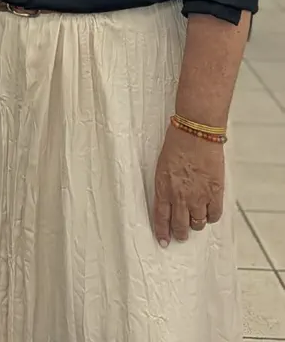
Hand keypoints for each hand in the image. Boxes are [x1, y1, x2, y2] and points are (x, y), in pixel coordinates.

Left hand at [153, 123, 224, 246]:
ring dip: (195, 224)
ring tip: (195, 222)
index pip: (161, 217)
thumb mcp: (162, 165)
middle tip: (180, 237)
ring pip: (197, 223)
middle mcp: (180, 196)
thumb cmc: (176, 143)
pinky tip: (208, 212)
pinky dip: (211, 216)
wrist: (196, 133)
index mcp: (163, 188)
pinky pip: (214, 215)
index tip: (163, 241)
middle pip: (179, 225)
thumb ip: (165, 185)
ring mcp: (199, 196)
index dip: (162, 232)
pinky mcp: (215, 193)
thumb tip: (169, 198)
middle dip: (179, 234)